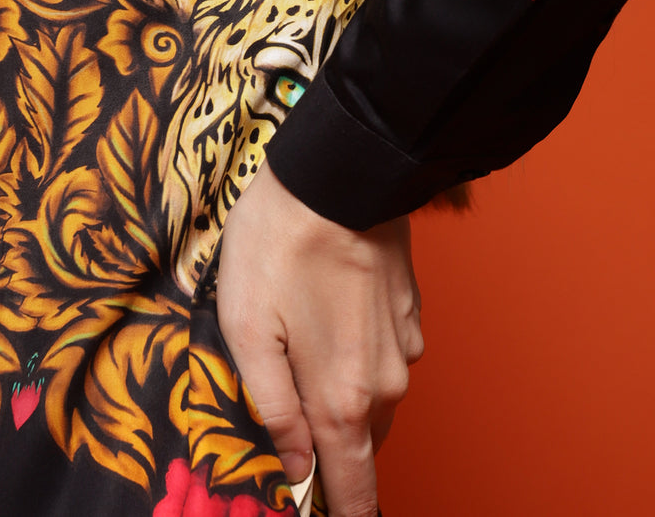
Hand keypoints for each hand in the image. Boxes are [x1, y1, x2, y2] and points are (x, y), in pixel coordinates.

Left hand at [216, 159, 423, 516]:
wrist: (338, 172)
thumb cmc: (280, 244)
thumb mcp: (246, 328)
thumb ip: (272, 409)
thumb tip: (295, 467)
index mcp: (344, 399)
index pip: (354, 491)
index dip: (336, 512)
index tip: (315, 510)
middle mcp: (387, 383)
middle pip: (359, 446)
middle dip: (327, 446)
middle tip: (284, 413)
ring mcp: (404, 346)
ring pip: (371, 398)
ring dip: (339, 391)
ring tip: (296, 345)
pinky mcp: (409, 311)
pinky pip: (381, 356)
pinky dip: (355, 352)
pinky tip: (323, 312)